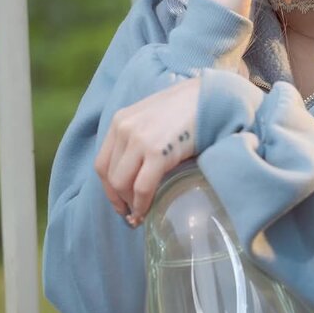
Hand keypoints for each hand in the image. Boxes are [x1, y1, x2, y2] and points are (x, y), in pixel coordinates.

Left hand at [94, 77, 199, 226]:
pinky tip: (149, 209)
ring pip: (121, 184)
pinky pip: (142, 187)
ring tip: (142, 212)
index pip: (102, 163)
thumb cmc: (187, 110)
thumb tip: (136, 175)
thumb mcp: (152, 118)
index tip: (120, 203)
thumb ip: (138, 139)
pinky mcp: (157, 152)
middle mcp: (124, 129)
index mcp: (120, 121)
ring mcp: (139, 140)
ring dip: (131, 204)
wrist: (211, 98)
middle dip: (119, 200)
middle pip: (110, 176)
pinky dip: (143, 203)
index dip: (108, 189)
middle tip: (133, 214)